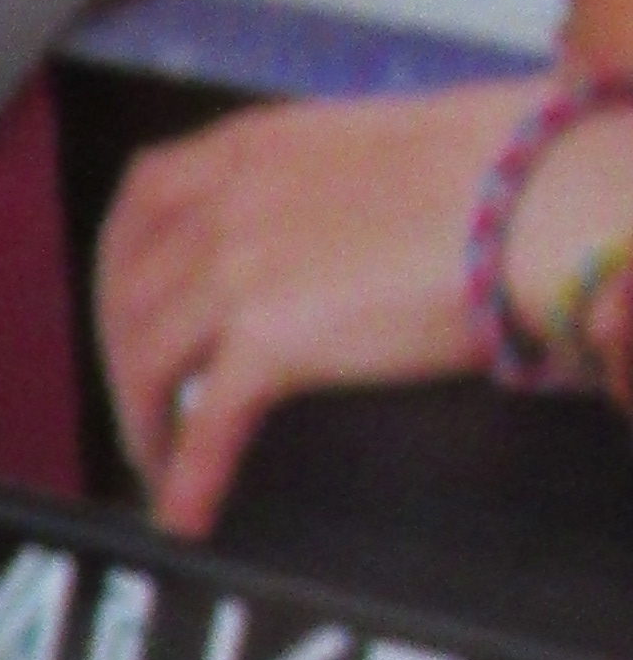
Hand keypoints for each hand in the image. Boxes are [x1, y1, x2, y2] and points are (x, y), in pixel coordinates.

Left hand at [92, 81, 531, 533]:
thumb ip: (313, 185)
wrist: (539, 195)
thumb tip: (311, 237)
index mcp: (249, 147)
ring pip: (146, 361)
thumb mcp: (370, 147)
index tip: (127, 307)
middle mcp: (225, 203)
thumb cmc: (495, 172)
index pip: (142, 202)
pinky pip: (205, 423)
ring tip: (158, 464)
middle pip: (128, 294)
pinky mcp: (271, 338)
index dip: (121, 267)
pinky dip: (186, 476)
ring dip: (143, 423)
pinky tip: (185, 513)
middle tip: (142, 405)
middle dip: (124, 358)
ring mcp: (238, 269)